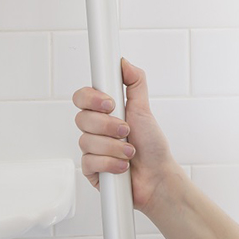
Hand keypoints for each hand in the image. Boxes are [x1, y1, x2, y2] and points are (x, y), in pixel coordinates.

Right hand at [72, 58, 180, 213]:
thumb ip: (134, 82)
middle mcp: (95, 129)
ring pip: (86, 141)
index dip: (91, 99)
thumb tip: (123, 62)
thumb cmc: (152, 145)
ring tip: (130, 151)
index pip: (82, 97)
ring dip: (114, 147)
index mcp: (104, 112)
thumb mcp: (144, 109)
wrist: (157, 177)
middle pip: (82, 119)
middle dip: (108, 126)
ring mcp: (91, 149)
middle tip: (126, 130)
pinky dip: (110, 163)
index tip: (110, 104)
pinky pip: (89, 162)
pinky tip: (122, 166)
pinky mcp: (90, 170)